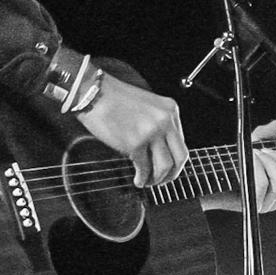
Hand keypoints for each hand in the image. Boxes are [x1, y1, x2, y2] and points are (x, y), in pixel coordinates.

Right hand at [75, 72, 187, 187]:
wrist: (94, 93)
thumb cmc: (113, 98)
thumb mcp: (146, 105)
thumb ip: (157, 123)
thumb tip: (158, 149)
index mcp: (170, 110)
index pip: (181, 142)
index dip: (175, 160)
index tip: (168, 167)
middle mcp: (165, 121)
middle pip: (180, 157)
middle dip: (172, 174)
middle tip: (162, 180)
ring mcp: (151, 132)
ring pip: (165, 166)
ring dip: (157, 180)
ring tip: (147, 182)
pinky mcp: (135, 143)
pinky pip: (144, 168)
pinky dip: (142, 178)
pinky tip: (138, 180)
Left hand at [200, 119, 275, 211]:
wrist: (203, 178)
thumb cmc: (226, 164)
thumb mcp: (249, 146)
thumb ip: (265, 135)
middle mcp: (275, 200)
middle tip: (261, 151)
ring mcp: (264, 205)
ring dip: (268, 161)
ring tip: (253, 155)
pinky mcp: (251, 205)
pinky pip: (263, 185)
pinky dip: (256, 167)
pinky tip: (248, 160)